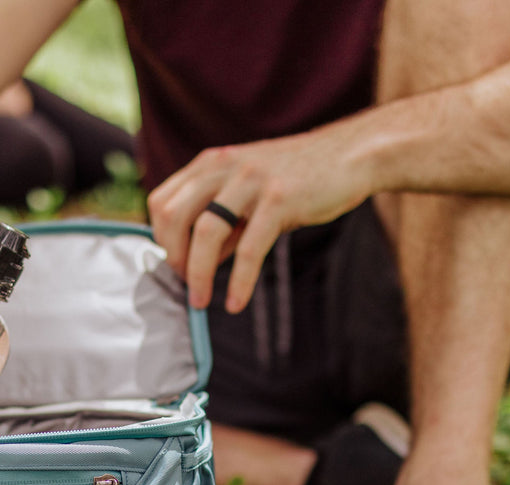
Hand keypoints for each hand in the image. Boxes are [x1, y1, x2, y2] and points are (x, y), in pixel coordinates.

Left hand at [147, 122, 373, 312]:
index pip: (162, 201)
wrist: (349, 156)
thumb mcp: (249, 191)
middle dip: (173, 257)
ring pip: (207, 232)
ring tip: (201, 300)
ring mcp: (252, 181)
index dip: (160, 238)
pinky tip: (235, 302)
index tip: (174, 264)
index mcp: (211, 163)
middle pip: (174, 216)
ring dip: (199, 274)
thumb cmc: (298, 177)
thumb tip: (200, 263)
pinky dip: (239, 282)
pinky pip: (250, 249)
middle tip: (186, 284)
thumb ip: (223, 221)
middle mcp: (225, 166)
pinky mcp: (280, 200)